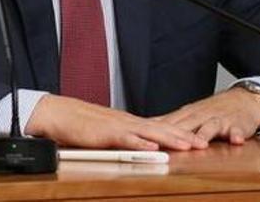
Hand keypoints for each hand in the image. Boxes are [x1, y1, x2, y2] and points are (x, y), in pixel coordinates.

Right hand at [26, 95, 208, 150]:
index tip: (197, 138)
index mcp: (127, 121)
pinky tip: (153, 146)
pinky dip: (140, 142)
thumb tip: (139, 144)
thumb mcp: (105, 130)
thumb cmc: (77, 123)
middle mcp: (126, 121)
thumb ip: (122, 136)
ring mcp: (116, 126)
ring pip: (149, 132)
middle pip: (160, 127)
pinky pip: (125, 138)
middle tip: (204, 142)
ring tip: (189, 145)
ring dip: (170, 138)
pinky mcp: (104, 133)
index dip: (179, 132)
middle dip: (183, 136)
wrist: (55, 113)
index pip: (159, 126)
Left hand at [155, 88, 259, 144]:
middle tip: (165, 144)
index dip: (156, 130)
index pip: (169, 122)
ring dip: (204, 135)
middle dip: (175, 134)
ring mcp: (219, 120)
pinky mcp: (237, 125)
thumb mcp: (189, 115)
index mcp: (187, 114)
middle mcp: (201, 116)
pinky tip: (236, 140)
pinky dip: (236, 135)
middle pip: (186, 125)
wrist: (243, 100)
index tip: (144, 137)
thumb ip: (171, 123)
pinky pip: (236, 130)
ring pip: (210, 127)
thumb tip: (147, 128)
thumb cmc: (212, 111)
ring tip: (200, 144)